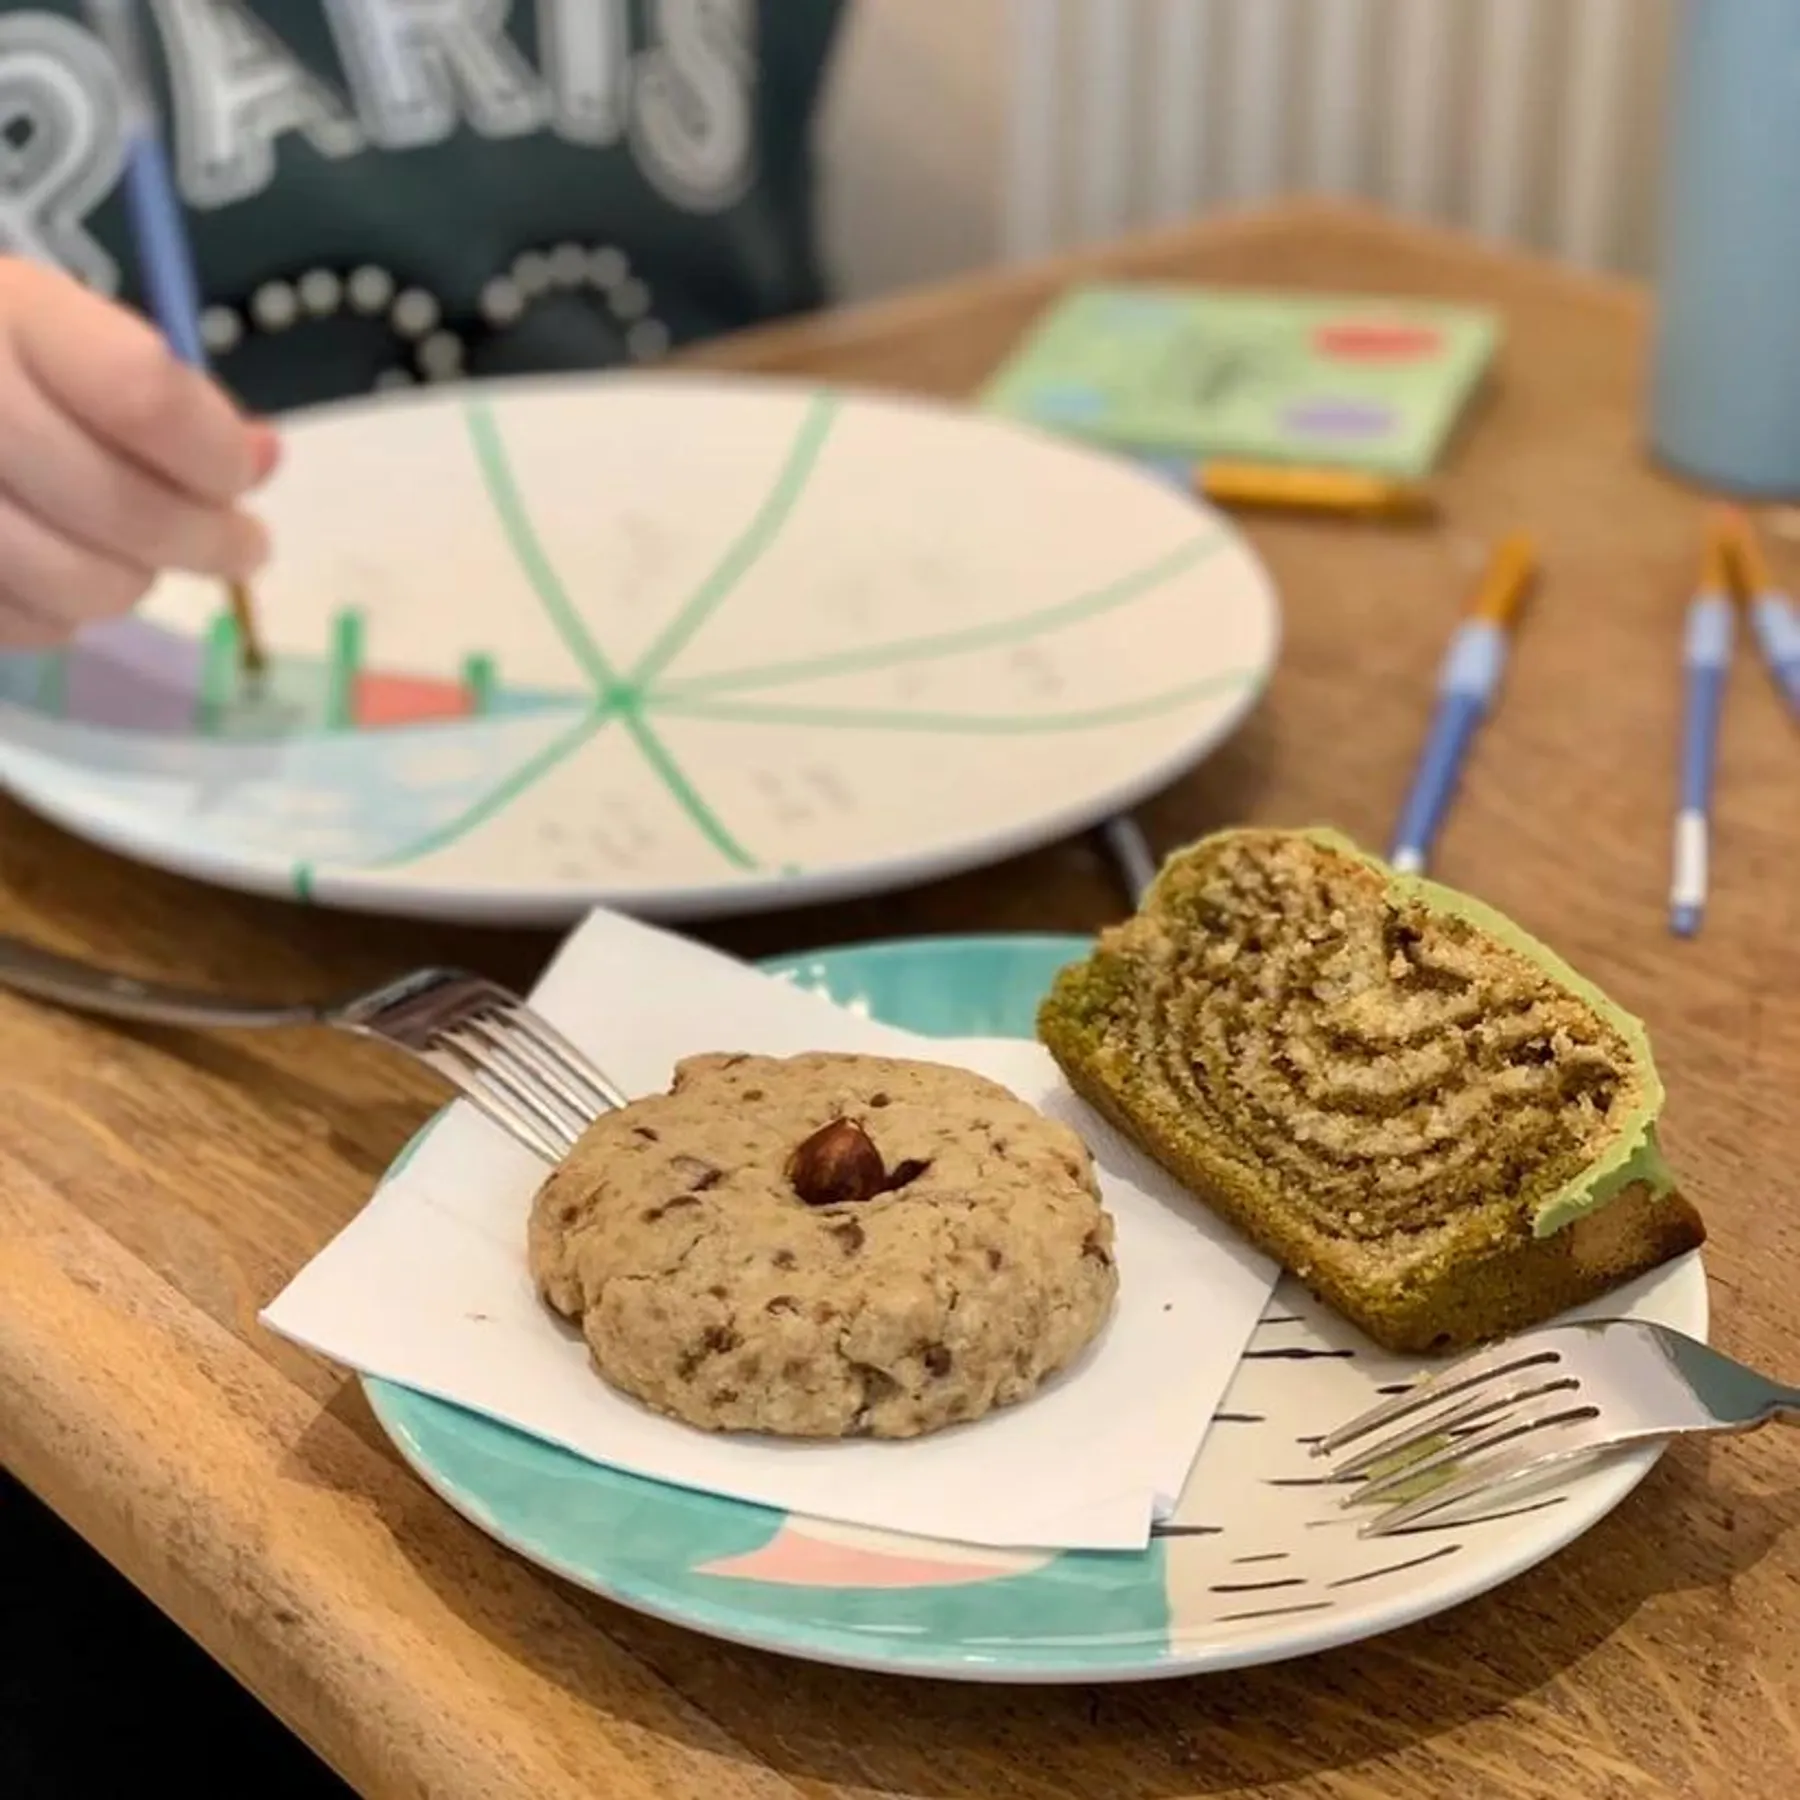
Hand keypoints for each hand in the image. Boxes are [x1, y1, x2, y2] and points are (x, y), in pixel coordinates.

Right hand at [0, 257, 277, 649]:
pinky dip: (63, 614)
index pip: (146, 399)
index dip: (216, 456)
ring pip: (81, 585)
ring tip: (137, 554)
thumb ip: (169, 393)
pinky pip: (25, 625)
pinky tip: (58, 568)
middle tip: (243, 545)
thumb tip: (263, 458)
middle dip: (210, 541)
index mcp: (8, 315)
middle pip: (126, 509)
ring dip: (134, 581)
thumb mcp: (69, 331)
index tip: (240, 476)